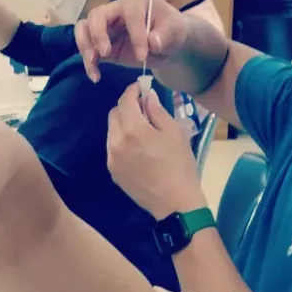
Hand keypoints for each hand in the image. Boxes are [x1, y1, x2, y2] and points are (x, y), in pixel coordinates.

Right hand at [75, 0, 188, 82]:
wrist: (166, 45)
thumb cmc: (171, 32)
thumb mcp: (176, 31)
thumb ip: (166, 35)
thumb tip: (152, 42)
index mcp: (135, 1)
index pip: (129, 13)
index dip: (134, 33)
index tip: (143, 55)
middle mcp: (116, 9)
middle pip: (97, 15)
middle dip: (98, 34)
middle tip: (106, 54)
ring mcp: (106, 27)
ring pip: (84, 28)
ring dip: (85, 47)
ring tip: (93, 63)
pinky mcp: (101, 45)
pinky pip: (88, 50)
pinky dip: (89, 63)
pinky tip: (96, 77)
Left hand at [107, 82, 203, 219]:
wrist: (174, 203)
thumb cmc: (179, 165)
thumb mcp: (174, 132)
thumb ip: (157, 110)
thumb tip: (147, 96)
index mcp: (132, 129)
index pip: (125, 100)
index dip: (133, 91)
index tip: (141, 88)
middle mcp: (116, 142)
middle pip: (114, 114)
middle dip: (126, 107)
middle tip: (143, 110)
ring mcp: (112, 159)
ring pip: (112, 132)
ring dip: (123, 125)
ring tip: (142, 131)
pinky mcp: (113, 172)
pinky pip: (113, 149)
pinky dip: (122, 142)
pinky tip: (138, 149)